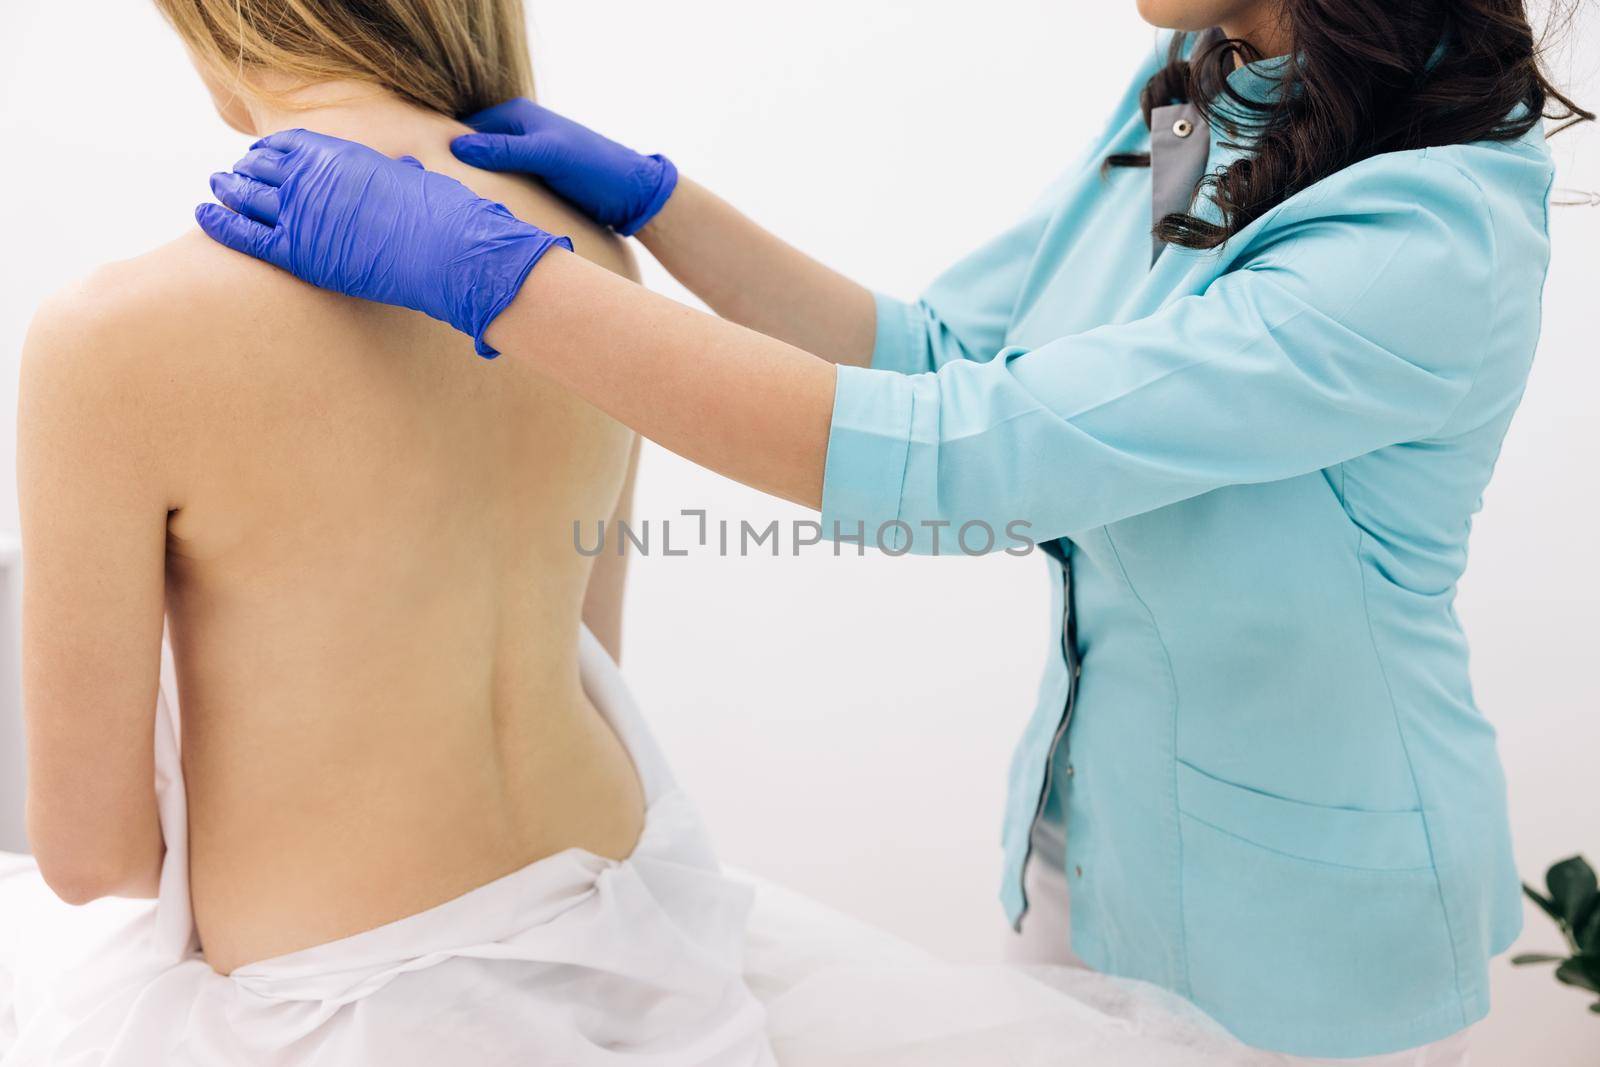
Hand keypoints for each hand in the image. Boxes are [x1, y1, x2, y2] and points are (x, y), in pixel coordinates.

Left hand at [196, 129, 571, 357]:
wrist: (451, 251)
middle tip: (235, 174)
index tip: (265, 156)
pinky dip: (217, 221)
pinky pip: (243, 232)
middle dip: (247, 168)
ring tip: (216, 188)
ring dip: (227, 188)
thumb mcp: (420, 182)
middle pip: (264, 166)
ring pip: (246, 194)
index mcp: (344, 156)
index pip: (293, 145)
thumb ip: (401, 175)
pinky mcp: (297, 250)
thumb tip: (409, 171)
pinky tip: (201, 213)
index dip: (273, 150)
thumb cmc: (446, 220)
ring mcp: (302, 212)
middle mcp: (316, 176)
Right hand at [451, 99, 676, 236]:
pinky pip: (505, 187)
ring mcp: (527, 158)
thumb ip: (506, 150)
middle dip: (458, 170)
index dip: (447, 148)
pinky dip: (494, 197)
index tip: (426, 170)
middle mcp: (519, 133)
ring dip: (476, 187)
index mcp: (518, 115)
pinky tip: (482, 214)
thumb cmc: (594, 167)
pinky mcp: (536, 181)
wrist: (632, 194)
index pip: (468, 129)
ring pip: (489, 172)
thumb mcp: (548, 154)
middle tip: (436, 195)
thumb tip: (457, 147)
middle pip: (476, 151)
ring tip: (453, 208)